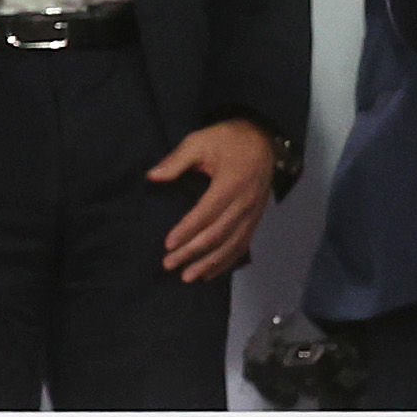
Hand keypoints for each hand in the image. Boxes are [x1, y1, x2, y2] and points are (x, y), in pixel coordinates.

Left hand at [151, 118, 275, 281]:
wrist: (264, 140)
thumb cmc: (227, 140)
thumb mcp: (200, 141)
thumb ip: (177, 160)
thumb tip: (152, 176)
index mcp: (231, 182)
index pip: (206, 212)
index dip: (187, 230)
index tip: (167, 244)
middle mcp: (245, 202)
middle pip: (217, 234)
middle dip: (192, 252)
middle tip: (169, 264)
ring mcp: (253, 213)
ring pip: (231, 245)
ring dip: (209, 263)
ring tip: (187, 276)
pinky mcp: (256, 220)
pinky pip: (242, 246)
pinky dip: (226, 262)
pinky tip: (209, 274)